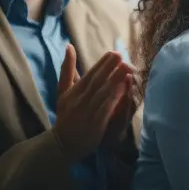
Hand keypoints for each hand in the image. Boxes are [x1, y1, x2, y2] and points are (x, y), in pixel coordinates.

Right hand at [53, 45, 133, 160]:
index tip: (113, 53)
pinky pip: (105, 108)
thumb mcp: (63, 92)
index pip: (89, 75)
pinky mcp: (94, 123)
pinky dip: (113, 98)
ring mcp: (87, 112)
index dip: (101, 64)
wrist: (61, 143)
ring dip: (114, 80)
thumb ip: (67, 70)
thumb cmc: (66, 115)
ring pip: (102, 93)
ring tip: (126, 68)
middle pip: (96, 81)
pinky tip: (123, 89)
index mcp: (73, 92)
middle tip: (121, 55)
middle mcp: (79, 100)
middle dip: (109, 68)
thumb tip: (69, 46)